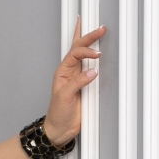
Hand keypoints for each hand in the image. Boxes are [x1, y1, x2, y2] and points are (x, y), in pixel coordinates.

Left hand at [42, 18, 106, 147]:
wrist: (59, 129)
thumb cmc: (57, 114)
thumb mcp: (64, 97)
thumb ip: (77, 83)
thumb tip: (92, 71)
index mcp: (62, 72)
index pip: (75, 54)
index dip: (86, 51)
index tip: (97, 55)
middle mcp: (70, 72)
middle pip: (79, 49)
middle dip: (89, 37)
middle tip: (101, 28)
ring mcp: (78, 77)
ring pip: (84, 55)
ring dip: (91, 42)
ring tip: (98, 30)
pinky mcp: (86, 85)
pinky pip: (92, 68)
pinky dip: (95, 57)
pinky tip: (99, 50)